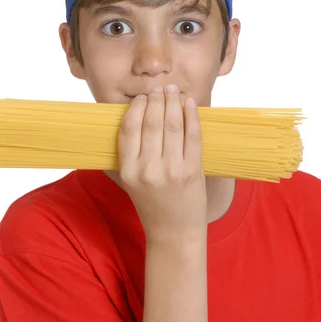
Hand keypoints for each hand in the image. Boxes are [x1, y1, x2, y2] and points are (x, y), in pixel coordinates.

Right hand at [117, 84, 207, 244]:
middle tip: (160, 88)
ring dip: (173, 102)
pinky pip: (192, 136)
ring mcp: (171, 170)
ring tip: (174, 90)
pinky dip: (192, 116)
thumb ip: (131, 153)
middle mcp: (147, 169)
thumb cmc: (152, 204)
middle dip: (157, 99)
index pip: (129, 128)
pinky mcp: (192, 171)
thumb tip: (138, 115)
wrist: (174, 233)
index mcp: (127, 170)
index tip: (142, 97)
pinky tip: (190, 104)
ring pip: (172, 125)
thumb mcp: (131, 180)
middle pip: (151, 122)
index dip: (136, 108)